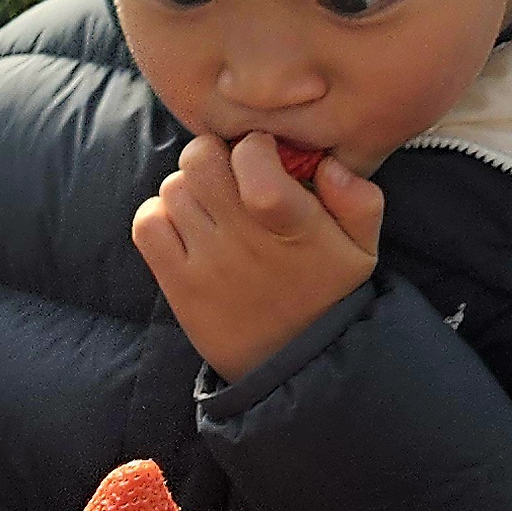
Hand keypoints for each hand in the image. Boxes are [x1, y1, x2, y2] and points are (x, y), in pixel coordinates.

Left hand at [131, 134, 384, 384]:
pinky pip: (148, 225)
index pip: (254, 162)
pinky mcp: (179, 285)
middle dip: (213, 155)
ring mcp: (209, 264)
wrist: (295, 366)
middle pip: (199, 162)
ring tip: (212, 205)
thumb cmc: (328, 294)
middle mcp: (247, 242)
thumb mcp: (363, 249)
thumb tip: (327, 164)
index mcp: (296, 226)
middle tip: (228, 173)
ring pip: (173, 188)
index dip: (252, 145)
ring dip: (189, 187)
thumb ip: (360, 199)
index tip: (262, 154)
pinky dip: (159, 215)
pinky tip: (185, 226)